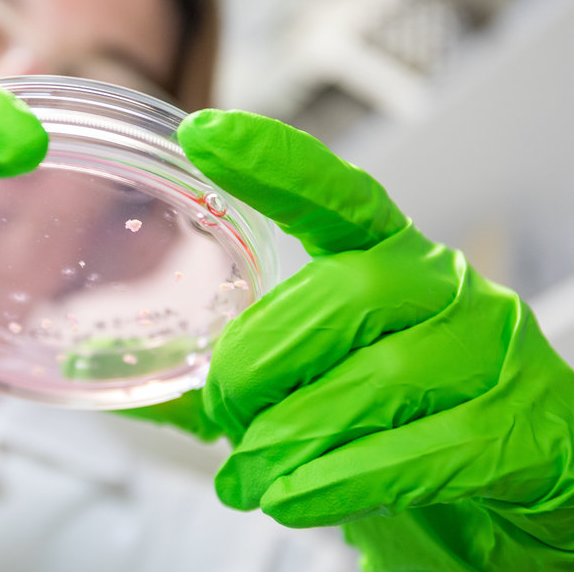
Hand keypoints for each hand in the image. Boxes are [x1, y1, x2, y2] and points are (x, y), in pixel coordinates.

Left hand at [176, 109, 573, 569]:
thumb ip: (217, 385)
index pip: (336, 196)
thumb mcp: (307, 388)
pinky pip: (419, 451)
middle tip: (225, 411)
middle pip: (345, 293)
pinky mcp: (520, 428)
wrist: (508, 495)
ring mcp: (490, 353)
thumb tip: (111, 380)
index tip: (202, 135)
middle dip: (261, 360)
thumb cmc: (395, 424)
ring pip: (379, 377)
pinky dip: (340, 480)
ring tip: (251, 475)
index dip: (273, 164)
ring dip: (292, 435)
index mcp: (387, 260)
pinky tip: (296, 496)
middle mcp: (443, 288)